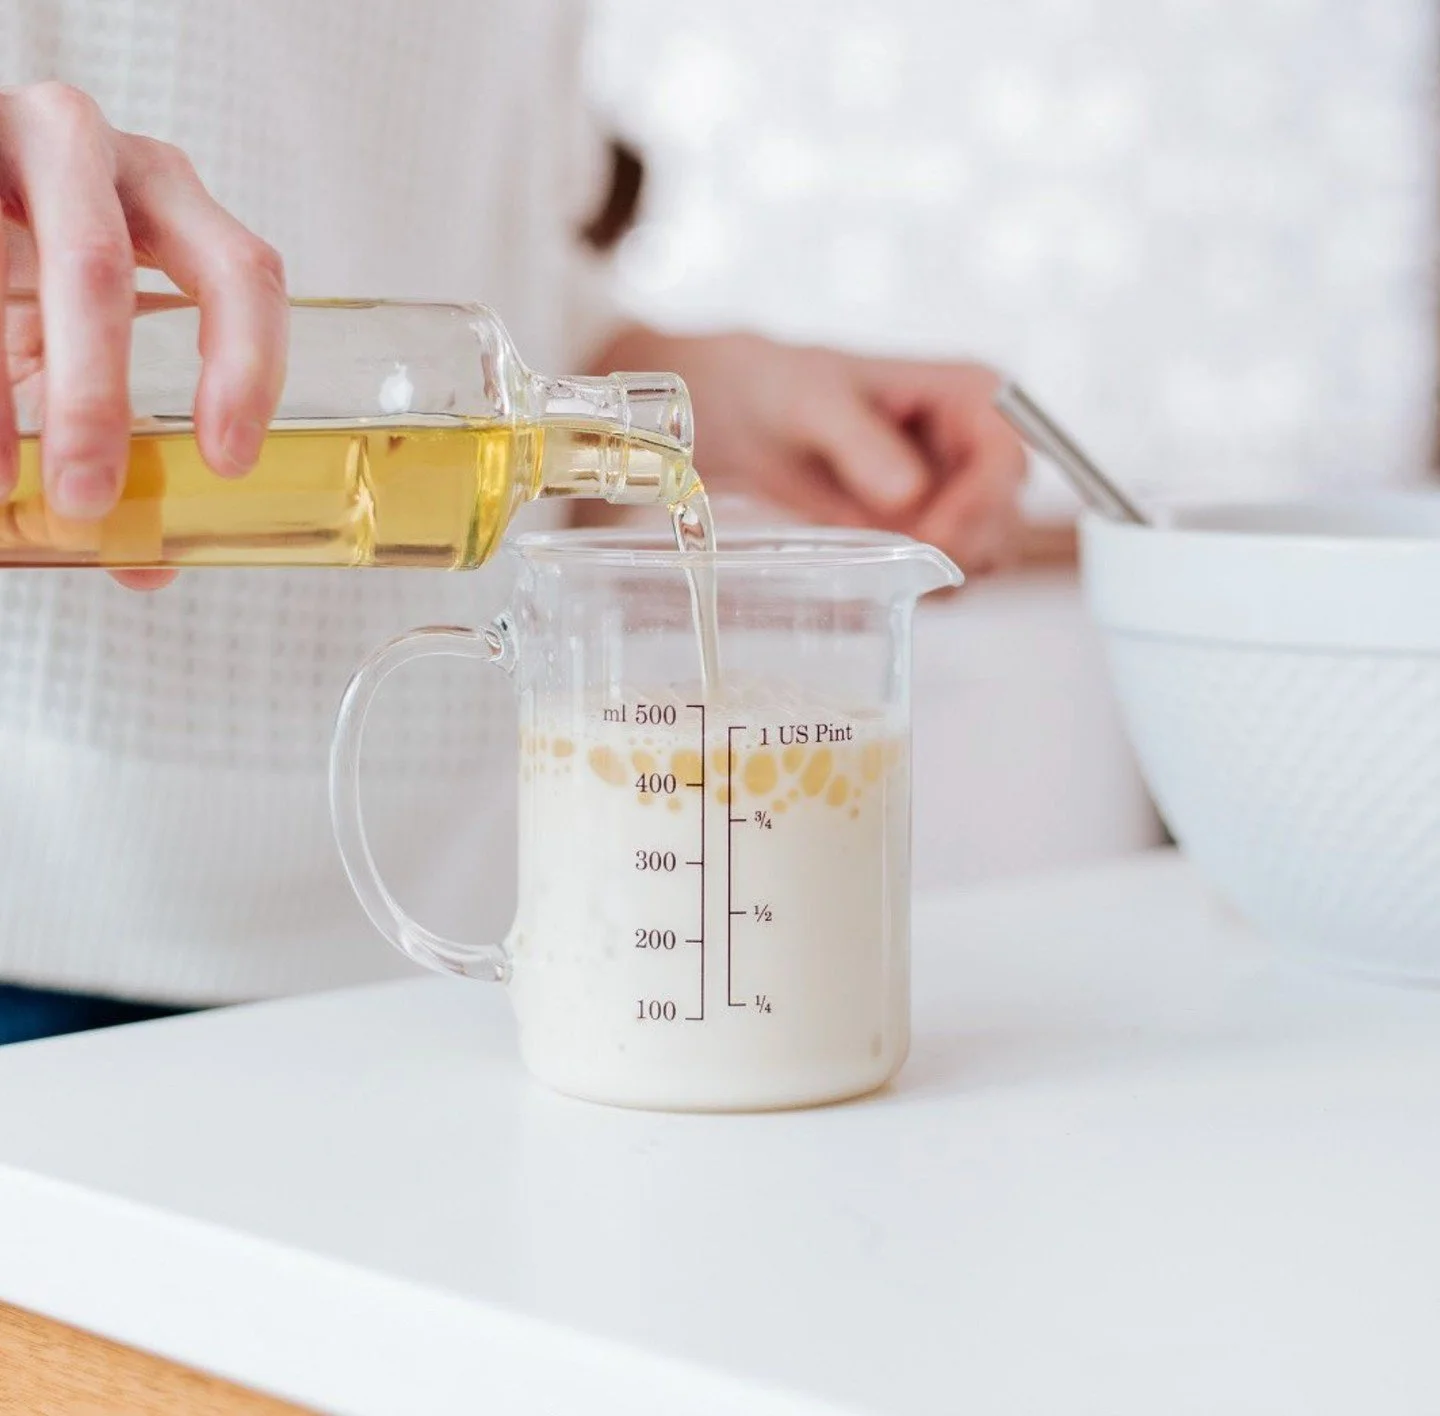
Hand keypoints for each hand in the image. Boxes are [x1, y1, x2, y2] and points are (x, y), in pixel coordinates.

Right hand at [0, 82, 288, 588]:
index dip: (244, 367)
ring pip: (11, 273)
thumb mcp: (75, 345)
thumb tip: (146, 564)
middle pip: (97, 268)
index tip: (227, 463)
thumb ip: (117, 436)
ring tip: (0, 487)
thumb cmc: (22, 268)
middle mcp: (88, 151)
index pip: (243, 272)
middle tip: (87, 500)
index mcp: (165, 199)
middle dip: (91, 395)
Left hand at [595, 327, 1026, 571]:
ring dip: (944, 566)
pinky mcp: (935, 527)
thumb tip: (911, 494)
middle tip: (901, 554)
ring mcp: (960, 491)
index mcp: (973, 395)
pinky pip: (954, 570)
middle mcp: (979, 444)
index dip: (981, 504)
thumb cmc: (785, 388)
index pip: (1009, 458)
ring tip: (879, 550)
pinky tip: (877, 564)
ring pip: (988, 551)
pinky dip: (925, 579)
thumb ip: (863, 444)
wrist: (749, 416)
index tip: (932, 534)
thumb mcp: (815, 405)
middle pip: (1007, 515)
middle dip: (963, 543)